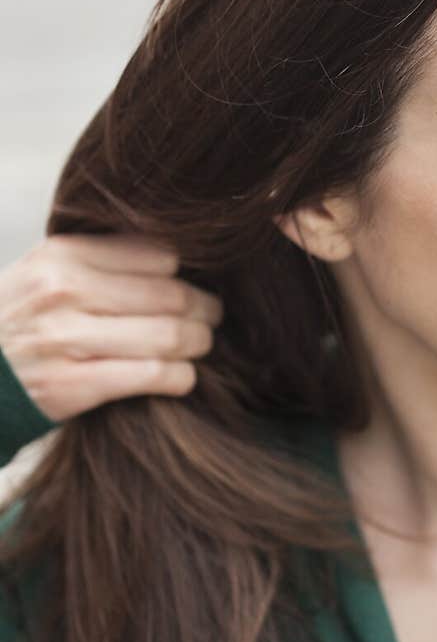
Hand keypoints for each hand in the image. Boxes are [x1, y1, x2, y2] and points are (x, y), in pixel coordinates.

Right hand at [0, 234, 223, 421]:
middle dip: (203, 309)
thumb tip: (173, 258)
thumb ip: (96, 260)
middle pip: (169, 295)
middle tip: (212, 318)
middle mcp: (63, 292)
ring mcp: (66, 340)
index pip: (155, 255)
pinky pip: (151, 376)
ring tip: (201, 345)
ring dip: (198, 343)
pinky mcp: (72, 386)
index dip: (186, 273)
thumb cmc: (17, 324)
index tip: (194, 284)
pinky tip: (183, 377)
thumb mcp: (41, 274)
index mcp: (61, 256)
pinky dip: (180, 377)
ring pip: (167, 335)